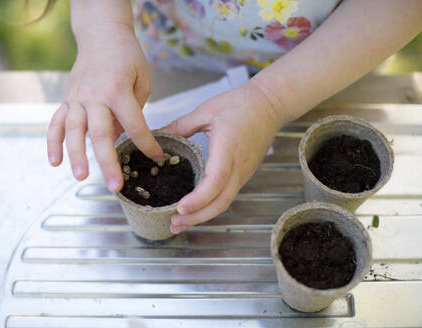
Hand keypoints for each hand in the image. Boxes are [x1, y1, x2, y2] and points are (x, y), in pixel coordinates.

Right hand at [47, 23, 162, 190]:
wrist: (101, 35)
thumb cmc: (127, 57)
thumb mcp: (142, 80)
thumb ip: (134, 110)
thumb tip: (123, 138)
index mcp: (118, 90)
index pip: (134, 125)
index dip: (146, 144)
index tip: (157, 158)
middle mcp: (95, 96)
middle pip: (100, 134)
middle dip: (108, 162)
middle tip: (115, 186)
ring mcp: (77, 98)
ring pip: (73, 131)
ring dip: (76, 156)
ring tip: (81, 177)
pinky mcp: (67, 99)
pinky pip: (56, 123)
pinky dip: (52, 142)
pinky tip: (54, 161)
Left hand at [159, 83, 282, 233]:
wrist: (270, 104)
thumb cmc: (241, 104)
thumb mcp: (206, 110)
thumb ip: (180, 126)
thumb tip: (155, 136)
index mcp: (228, 147)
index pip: (216, 181)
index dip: (198, 199)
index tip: (181, 208)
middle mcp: (238, 165)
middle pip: (221, 201)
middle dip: (197, 217)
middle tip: (173, 224)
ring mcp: (243, 172)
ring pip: (224, 202)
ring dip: (202, 216)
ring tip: (179, 222)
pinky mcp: (243, 174)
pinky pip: (227, 195)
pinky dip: (210, 206)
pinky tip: (195, 209)